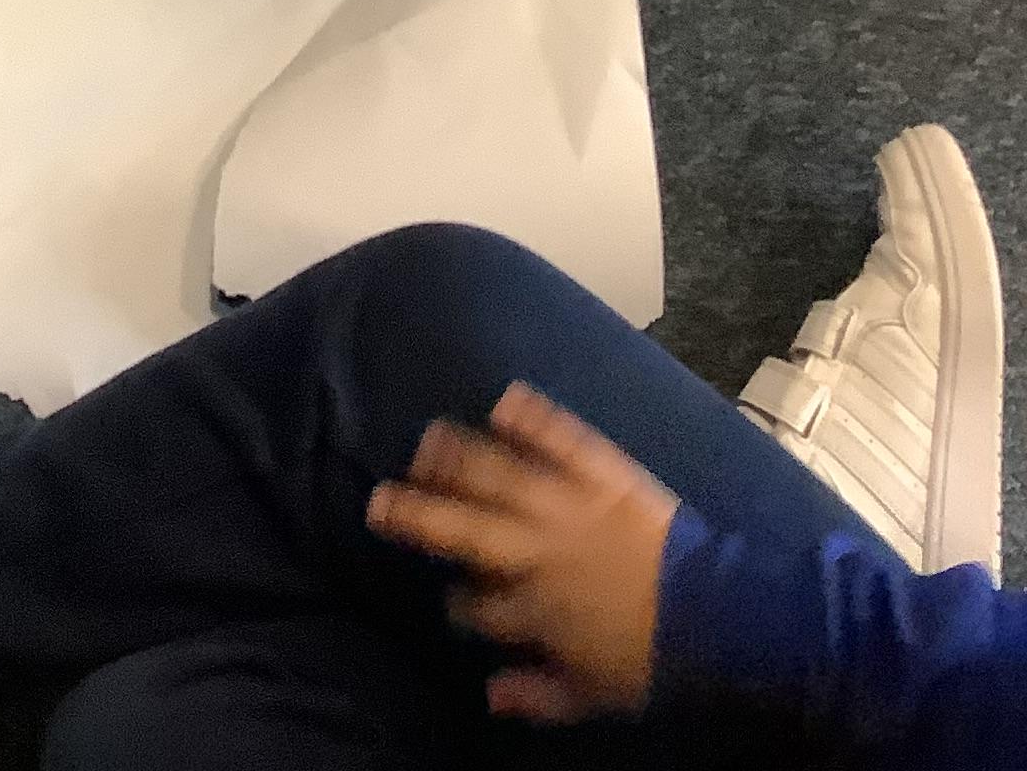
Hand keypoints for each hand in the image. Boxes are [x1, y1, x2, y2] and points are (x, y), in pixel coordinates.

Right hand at [367, 386, 676, 724]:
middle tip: (379, 499)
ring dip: (459, 457)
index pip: (480, 606)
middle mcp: (537, 549)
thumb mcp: (591, 693)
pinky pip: (561, 440)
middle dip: (419, 515)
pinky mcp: (601, 476)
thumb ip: (537, 694)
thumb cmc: (651, 658)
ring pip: (500, 475)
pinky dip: (533, 418)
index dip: (463, 604)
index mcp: (533, 606)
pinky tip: (504, 398)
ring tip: (425, 440)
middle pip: (465, 528)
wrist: (713, 614)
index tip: (453, 599)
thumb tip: (489, 693)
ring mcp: (567, 505)